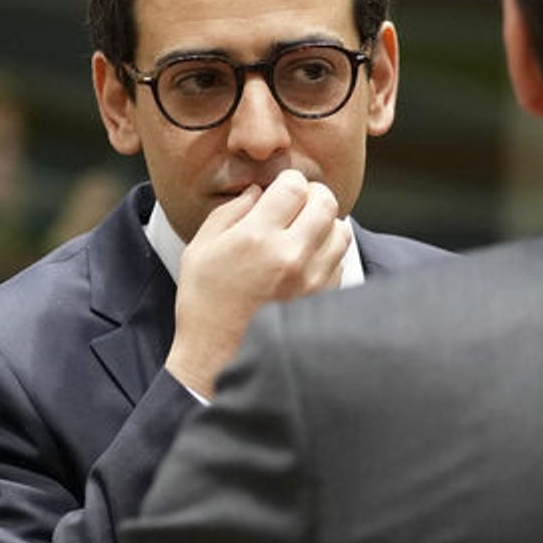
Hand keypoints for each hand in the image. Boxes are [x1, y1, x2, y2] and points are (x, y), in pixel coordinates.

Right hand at [166, 169, 349, 397]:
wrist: (218, 360)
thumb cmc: (204, 305)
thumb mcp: (201, 249)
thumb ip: (230, 212)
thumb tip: (258, 192)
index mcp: (257, 238)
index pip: (295, 186)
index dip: (288, 182)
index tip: (281, 189)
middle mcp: (291, 256)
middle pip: (326, 201)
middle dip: (312, 196)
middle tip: (297, 205)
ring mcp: (312, 280)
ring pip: (340, 230)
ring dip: (325, 224)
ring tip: (304, 232)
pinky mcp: (323, 299)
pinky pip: (340, 261)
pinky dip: (327, 252)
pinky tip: (306, 260)